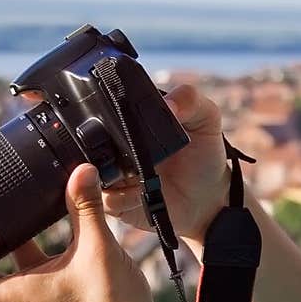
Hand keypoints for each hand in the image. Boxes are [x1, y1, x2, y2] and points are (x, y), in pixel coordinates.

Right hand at [102, 83, 230, 246]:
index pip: (104, 109)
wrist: (208, 198)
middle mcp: (117, 146)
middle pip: (92, 140)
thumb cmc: (204, 155)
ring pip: (92, 172)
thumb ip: (190, 99)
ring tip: (137, 175)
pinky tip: (141, 193)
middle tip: (130, 151)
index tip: (122, 119)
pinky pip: (106, 199)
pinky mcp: (117, 201)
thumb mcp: (205, 118)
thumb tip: (167, 103)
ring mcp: (114, 174)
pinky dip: (121, 197)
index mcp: (132, 121)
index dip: (106, 111)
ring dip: (111, 174)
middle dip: (104, 145)